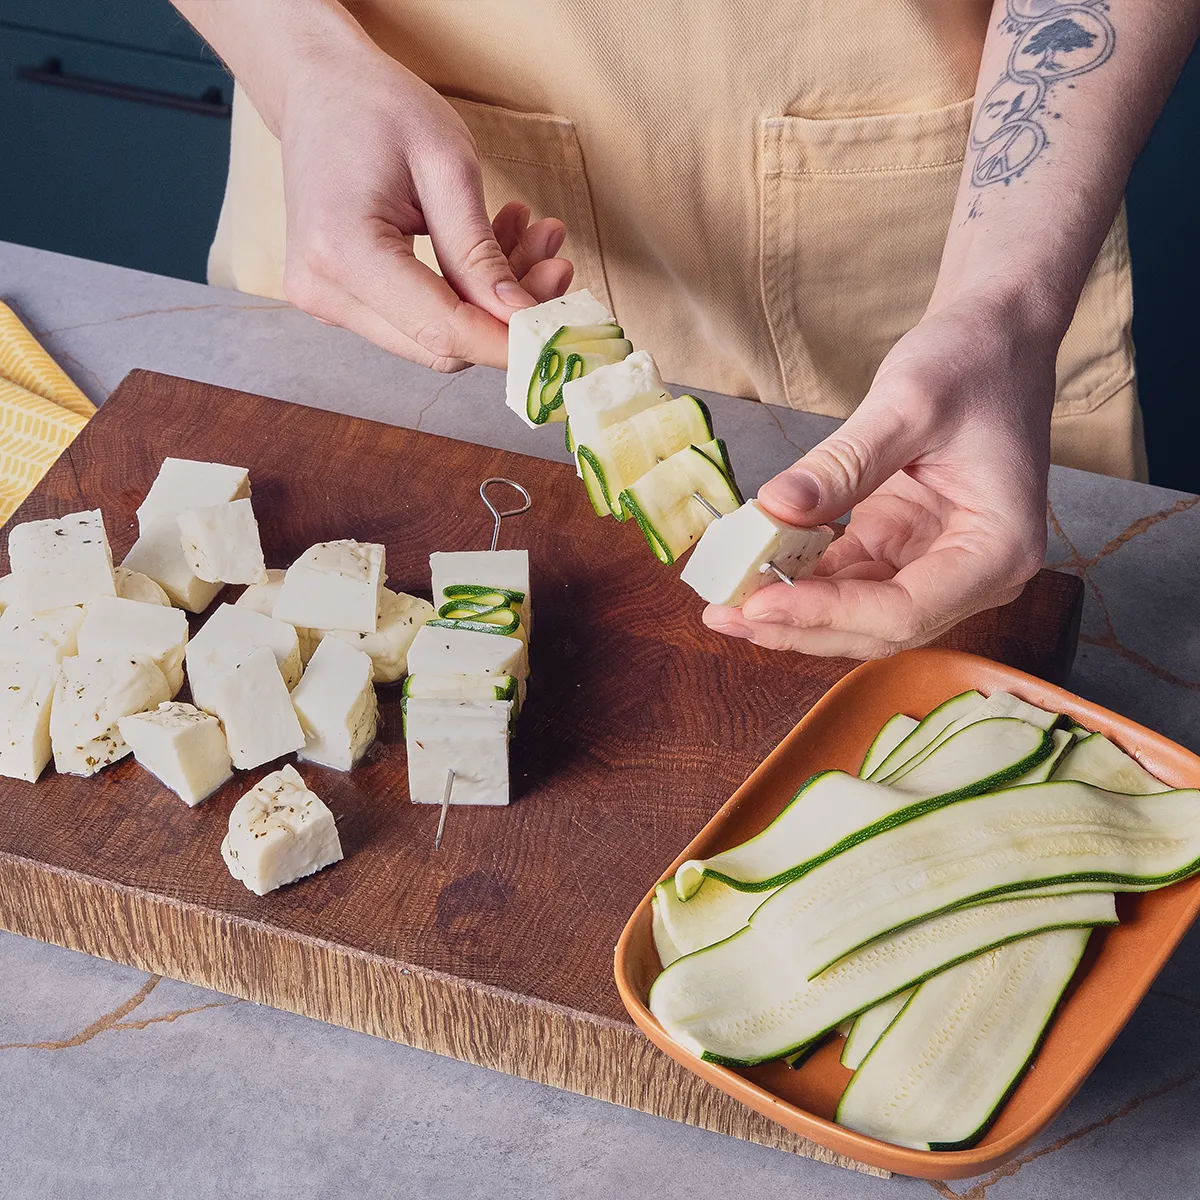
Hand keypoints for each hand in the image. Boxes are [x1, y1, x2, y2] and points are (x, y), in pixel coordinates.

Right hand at [278, 41, 572, 370]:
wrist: (317, 88)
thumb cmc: (377, 106)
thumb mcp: (446, 164)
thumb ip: (480, 251)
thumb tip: (520, 318)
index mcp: (342, 252)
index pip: (442, 330)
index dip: (508, 342)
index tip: (561, 330)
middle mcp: (323, 290)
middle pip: (439, 345)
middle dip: (507, 318)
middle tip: (557, 264)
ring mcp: (326, 301)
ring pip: (433, 337)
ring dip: (492, 303)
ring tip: (533, 238)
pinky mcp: (339, 300)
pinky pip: (416, 318)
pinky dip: (465, 294)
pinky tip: (496, 246)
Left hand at [703, 299, 1056, 658]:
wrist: (994, 340)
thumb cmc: (974, 363)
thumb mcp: (906, 404)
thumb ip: (842, 464)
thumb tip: (774, 508)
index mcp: (998, 550)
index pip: (903, 610)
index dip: (826, 615)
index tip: (760, 604)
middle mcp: (974, 575)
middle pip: (876, 627)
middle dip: (797, 625)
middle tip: (724, 613)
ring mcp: (936, 567)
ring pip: (854, 615)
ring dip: (791, 611)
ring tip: (724, 602)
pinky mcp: (900, 549)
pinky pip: (844, 582)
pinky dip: (798, 581)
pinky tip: (751, 573)